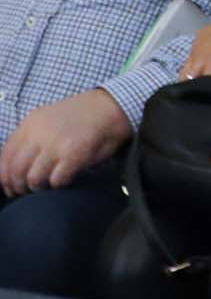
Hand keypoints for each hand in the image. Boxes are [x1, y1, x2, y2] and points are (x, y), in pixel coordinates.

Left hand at [0, 89, 130, 194]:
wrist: (112, 106)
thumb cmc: (80, 118)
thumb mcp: (47, 121)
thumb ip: (29, 139)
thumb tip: (13, 168)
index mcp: (29, 125)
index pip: (5, 158)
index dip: (4, 177)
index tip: (9, 186)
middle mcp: (39, 134)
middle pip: (16, 171)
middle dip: (18, 187)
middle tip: (25, 192)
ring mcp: (56, 144)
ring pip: (33, 179)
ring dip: (38, 187)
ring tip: (46, 186)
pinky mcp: (74, 154)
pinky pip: (56, 180)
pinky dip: (58, 185)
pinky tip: (64, 179)